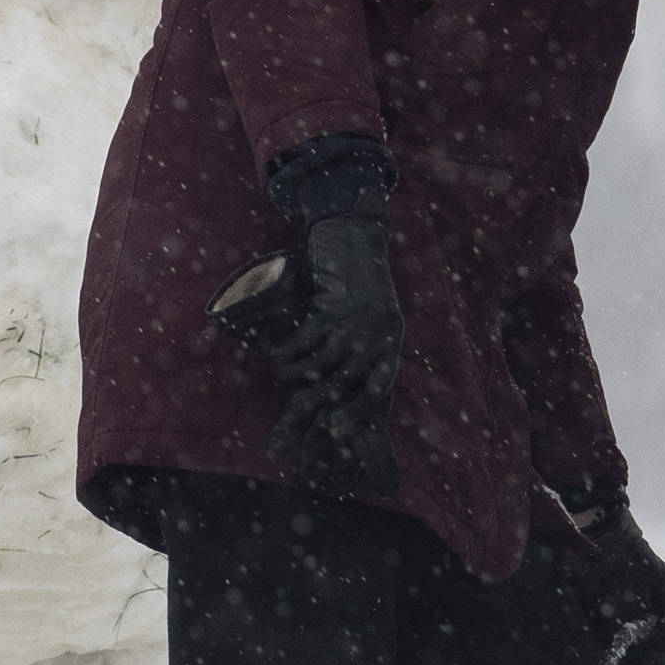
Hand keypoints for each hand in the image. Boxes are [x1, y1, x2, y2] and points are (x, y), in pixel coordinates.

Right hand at [276, 209, 408, 494]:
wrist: (355, 233)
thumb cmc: (360, 277)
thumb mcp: (376, 313)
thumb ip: (366, 344)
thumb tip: (339, 380)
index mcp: (391, 341)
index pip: (377, 390)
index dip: (355, 414)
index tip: (333, 431)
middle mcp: (378, 335)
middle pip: (346, 385)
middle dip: (317, 406)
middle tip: (295, 415)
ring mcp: (356, 322)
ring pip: (319, 365)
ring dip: (292, 373)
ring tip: (278, 370)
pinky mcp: (334, 305)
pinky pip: (304, 340)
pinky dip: (285, 349)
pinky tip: (273, 350)